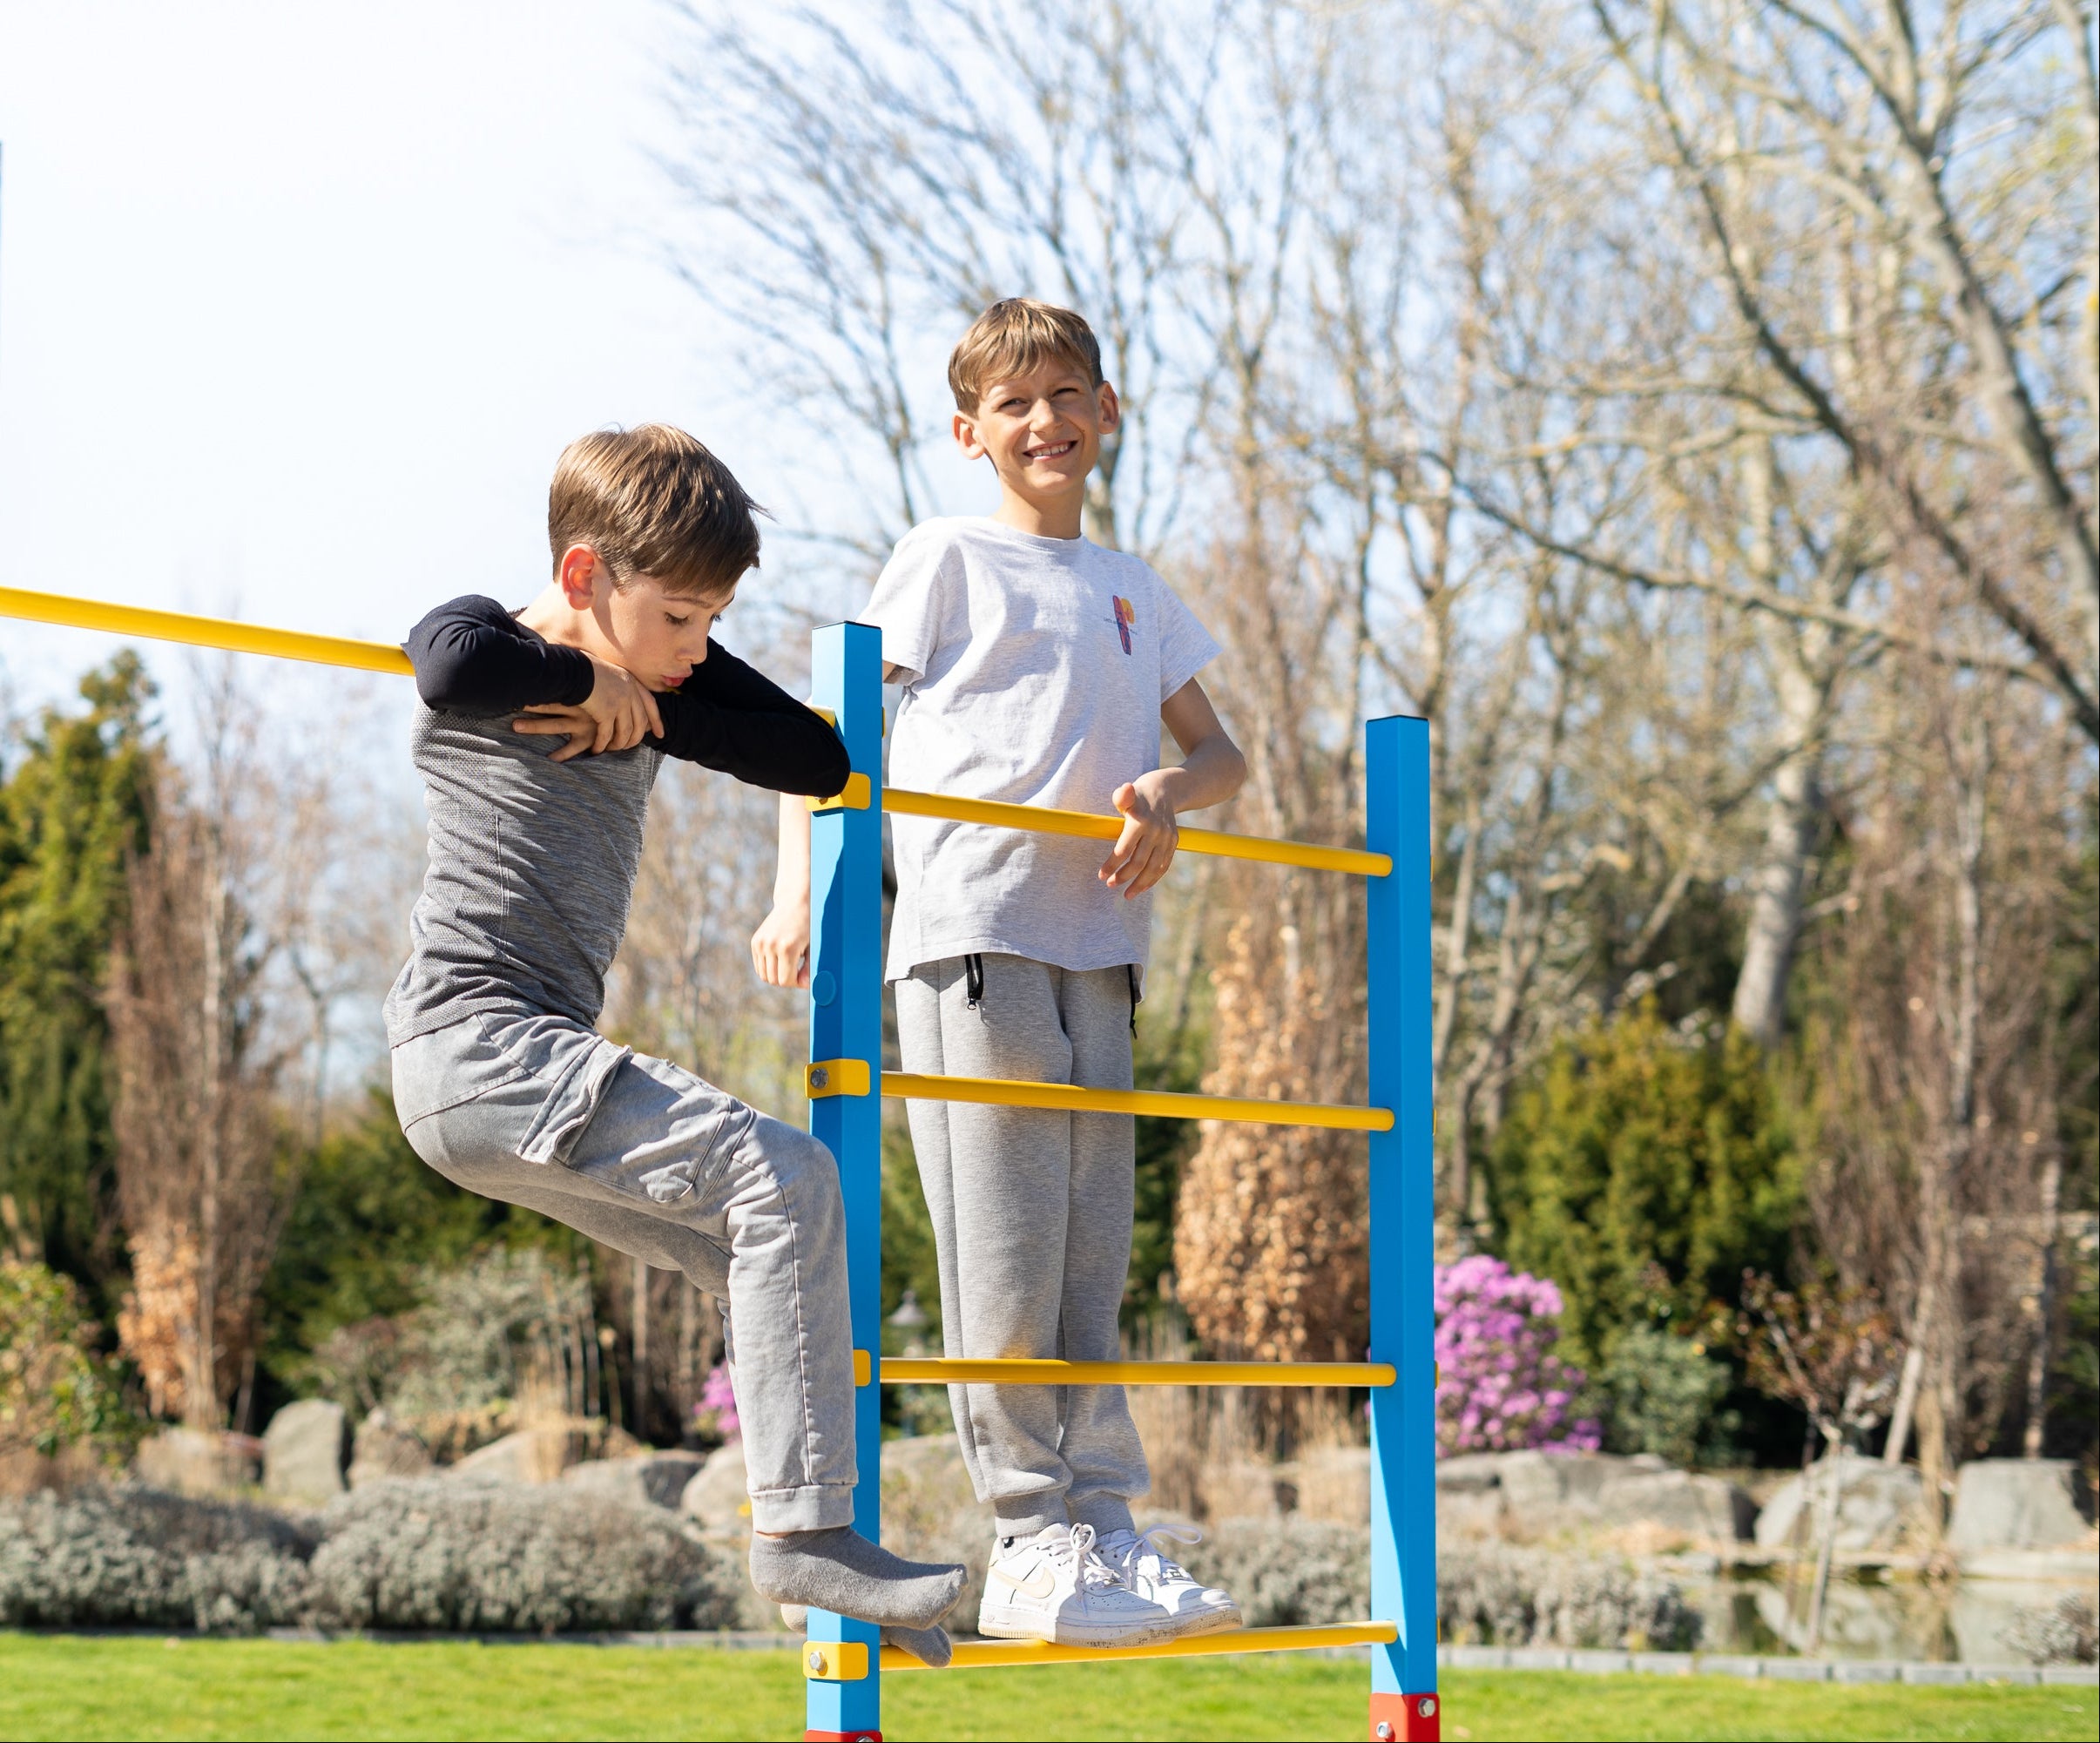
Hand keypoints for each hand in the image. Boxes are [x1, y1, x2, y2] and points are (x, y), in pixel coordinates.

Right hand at [512, 653, 662, 761]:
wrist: (570, 670)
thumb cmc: (583, 671)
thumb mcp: (608, 674)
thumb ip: (619, 686)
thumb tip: (625, 701)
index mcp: (631, 682)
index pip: (651, 704)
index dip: (657, 721)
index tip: (661, 735)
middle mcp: (629, 692)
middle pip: (640, 722)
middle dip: (635, 739)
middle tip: (627, 748)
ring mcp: (619, 703)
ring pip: (626, 732)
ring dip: (619, 744)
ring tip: (611, 749)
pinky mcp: (606, 713)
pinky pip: (607, 735)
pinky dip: (602, 744)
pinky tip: (596, 750)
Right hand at [751, 896, 811, 987]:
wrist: (794, 903)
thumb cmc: (809, 925)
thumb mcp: (813, 947)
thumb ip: (810, 968)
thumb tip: (805, 986)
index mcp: (787, 947)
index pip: (785, 980)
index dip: (796, 983)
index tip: (804, 976)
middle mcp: (771, 945)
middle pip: (774, 980)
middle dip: (786, 980)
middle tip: (798, 971)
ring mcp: (760, 943)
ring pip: (764, 975)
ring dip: (776, 976)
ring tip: (789, 965)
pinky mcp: (755, 942)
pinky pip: (759, 967)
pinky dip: (769, 968)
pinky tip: (780, 960)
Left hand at [1099, 773, 1178, 896]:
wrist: (1167, 790)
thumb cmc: (1139, 795)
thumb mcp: (1128, 793)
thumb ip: (1122, 796)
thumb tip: (1125, 790)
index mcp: (1141, 821)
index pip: (1124, 849)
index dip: (1112, 865)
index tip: (1101, 875)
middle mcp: (1156, 831)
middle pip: (1139, 862)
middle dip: (1123, 877)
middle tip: (1110, 884)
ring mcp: (1166, 838)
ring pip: (1153, 868)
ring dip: (1139, 884)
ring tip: (1127, 894)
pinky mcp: (1173, 843)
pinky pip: (1163, 866)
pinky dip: (1153, 879)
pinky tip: (1142, 887)